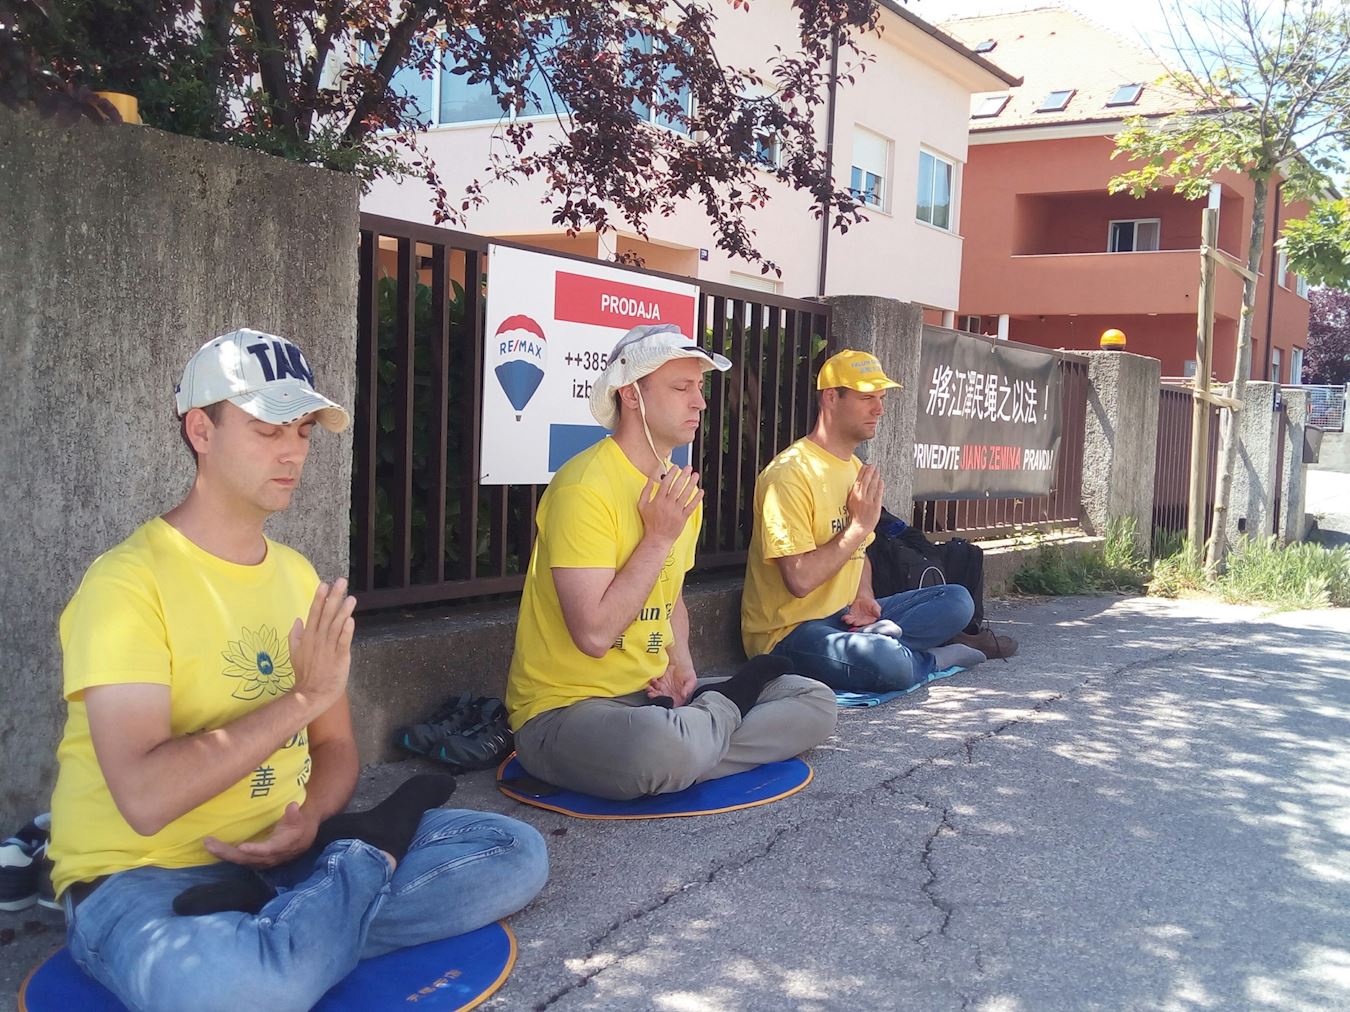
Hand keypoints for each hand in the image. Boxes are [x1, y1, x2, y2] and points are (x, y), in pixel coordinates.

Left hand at [204, 802, 316, 868]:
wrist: (301, 839)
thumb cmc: (299, 826)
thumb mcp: (300, 819)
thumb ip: (295, 815)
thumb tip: (292, 806)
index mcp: (280, 848)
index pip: (266, 851)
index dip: (255, 850)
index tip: (242, 847)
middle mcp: (267, 858)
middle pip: (245, 858)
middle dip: (227, 852)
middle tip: (209, 843)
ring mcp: (259, 860)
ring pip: (238, 859)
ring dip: (222, 853)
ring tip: (207, 843)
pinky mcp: (253, 859)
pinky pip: (237, 858)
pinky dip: (224, 853)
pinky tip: (212, 846)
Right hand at [289, 579, 357, 709]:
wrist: (311, 694)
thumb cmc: (305, 673)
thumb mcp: (294, 653)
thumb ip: (295, 635)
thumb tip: (298, 619)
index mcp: (308, 637)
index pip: (314, 613)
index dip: (319, 598)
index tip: (324, 584)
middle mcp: (318, 639)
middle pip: (326, 615)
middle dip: (334, 597)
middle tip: (341, 582)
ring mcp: (329, 648)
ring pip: (336, 626)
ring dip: (343, 611)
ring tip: (350, 598)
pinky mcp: (339, 658)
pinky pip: (343, 642)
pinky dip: (346, 632)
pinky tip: (351, 620)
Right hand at [638, 465, 702, 544]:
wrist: (658, 538)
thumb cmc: (650, 522)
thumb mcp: (642, 506)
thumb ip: (645, 491)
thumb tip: (649, 479)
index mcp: (658, 500)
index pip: (666, 483)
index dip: (671, 474)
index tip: (676, 467)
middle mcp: (668, 505)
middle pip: (677, 487)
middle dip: (684, 475)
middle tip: (689, 468)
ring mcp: (676, 511)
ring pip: (686, 495)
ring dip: (692, 484)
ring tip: (696, 476)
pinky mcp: (683, 518)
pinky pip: (691, 506)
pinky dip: (697, 499)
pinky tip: (700, 491)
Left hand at [646, 662, 696, 706]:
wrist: (681, 663)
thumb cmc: (687, 673)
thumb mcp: (691, 680)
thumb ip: (688, 688)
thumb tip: (683, 695)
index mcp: (678, 698)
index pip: (671, 704)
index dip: (666, 704)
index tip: (663, 701)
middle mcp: (669, 695)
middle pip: (661, 700)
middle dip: (655, 698)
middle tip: (652, 694)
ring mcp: (663, 689)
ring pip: (655, 693)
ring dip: (651, 691)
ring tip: (650, 688)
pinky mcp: (659, 682)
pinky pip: (653, 685)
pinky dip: (651, 683)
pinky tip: (653, 680)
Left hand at [842, 595, 881, 626]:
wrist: (864, 599)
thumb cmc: (871, 604)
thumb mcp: (875, 606)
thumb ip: (877, 611)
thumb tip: (878, 615)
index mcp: (869, 621)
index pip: (866, 624)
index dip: (863, 625)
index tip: (861, 624)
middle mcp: (862, 622)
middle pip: (858, 624)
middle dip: (856, 624)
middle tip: (854, 622)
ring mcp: (856, 619)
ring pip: (852, 622)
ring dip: (849, 621)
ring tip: (847, 619)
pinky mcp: (851, 616)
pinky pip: (847, 618)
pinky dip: (845, 618)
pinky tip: (844, 617)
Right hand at [846, 464, 883, 535]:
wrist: (859, 526)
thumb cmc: (854, 516)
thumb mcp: (850, 502)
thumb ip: (854, 493)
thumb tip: (858, 484)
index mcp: (854, 495)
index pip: (858, 480)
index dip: (862, 472)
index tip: (865, 466)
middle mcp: (862, 497)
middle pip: (866, 481)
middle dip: (870, 472)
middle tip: (873, 466)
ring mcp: (869, 501)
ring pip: (873, 485)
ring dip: (876, 477)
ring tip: (877, 471)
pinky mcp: (876, 505)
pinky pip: (879, 493)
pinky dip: (880, 486)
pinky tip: (881, 481)